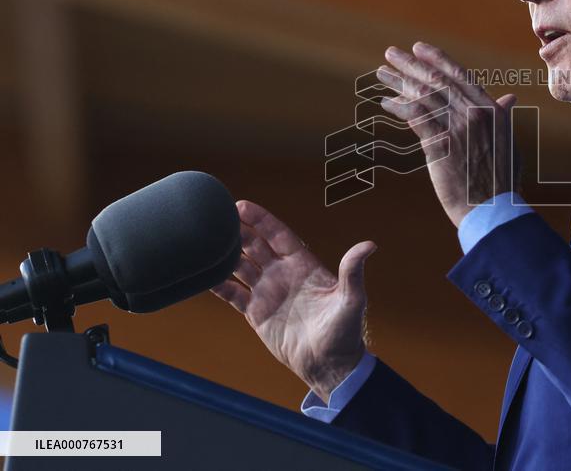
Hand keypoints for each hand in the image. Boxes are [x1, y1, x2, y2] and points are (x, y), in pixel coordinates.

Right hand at [211, 200, 376, 399]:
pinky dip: (217, 283)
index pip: (278, 235)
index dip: (261, 220)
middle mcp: (283, 273)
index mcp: (303, 264)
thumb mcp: (351, 299)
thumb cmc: (345, 331)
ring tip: (204, 240)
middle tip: (216, 216)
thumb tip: (369, 245)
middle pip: (255, 245)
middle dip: (238, 230)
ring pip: (240, 265)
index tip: (241, 205)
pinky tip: (201, 274)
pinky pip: (232, 293)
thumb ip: (353, 271)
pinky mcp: (256, 313)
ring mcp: (268, 292)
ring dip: (225, 253)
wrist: (329, 364)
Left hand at [377, 42, 516, 227]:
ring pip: (423, 96)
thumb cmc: (500, 180)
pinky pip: (415, 118)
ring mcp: (457, 129)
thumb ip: (502, 116)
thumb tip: (508, 98)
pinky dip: (399, 107)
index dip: (436, 60)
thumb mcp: (508, 142)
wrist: (492, 209)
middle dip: (410, 65)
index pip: (459, 75)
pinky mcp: (440, 145)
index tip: (417, 49)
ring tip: (381, 74)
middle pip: (437, 81)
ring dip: (399, 82)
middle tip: (391, 54)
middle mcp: (475, 114)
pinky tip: (386, 102)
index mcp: (491, 110)